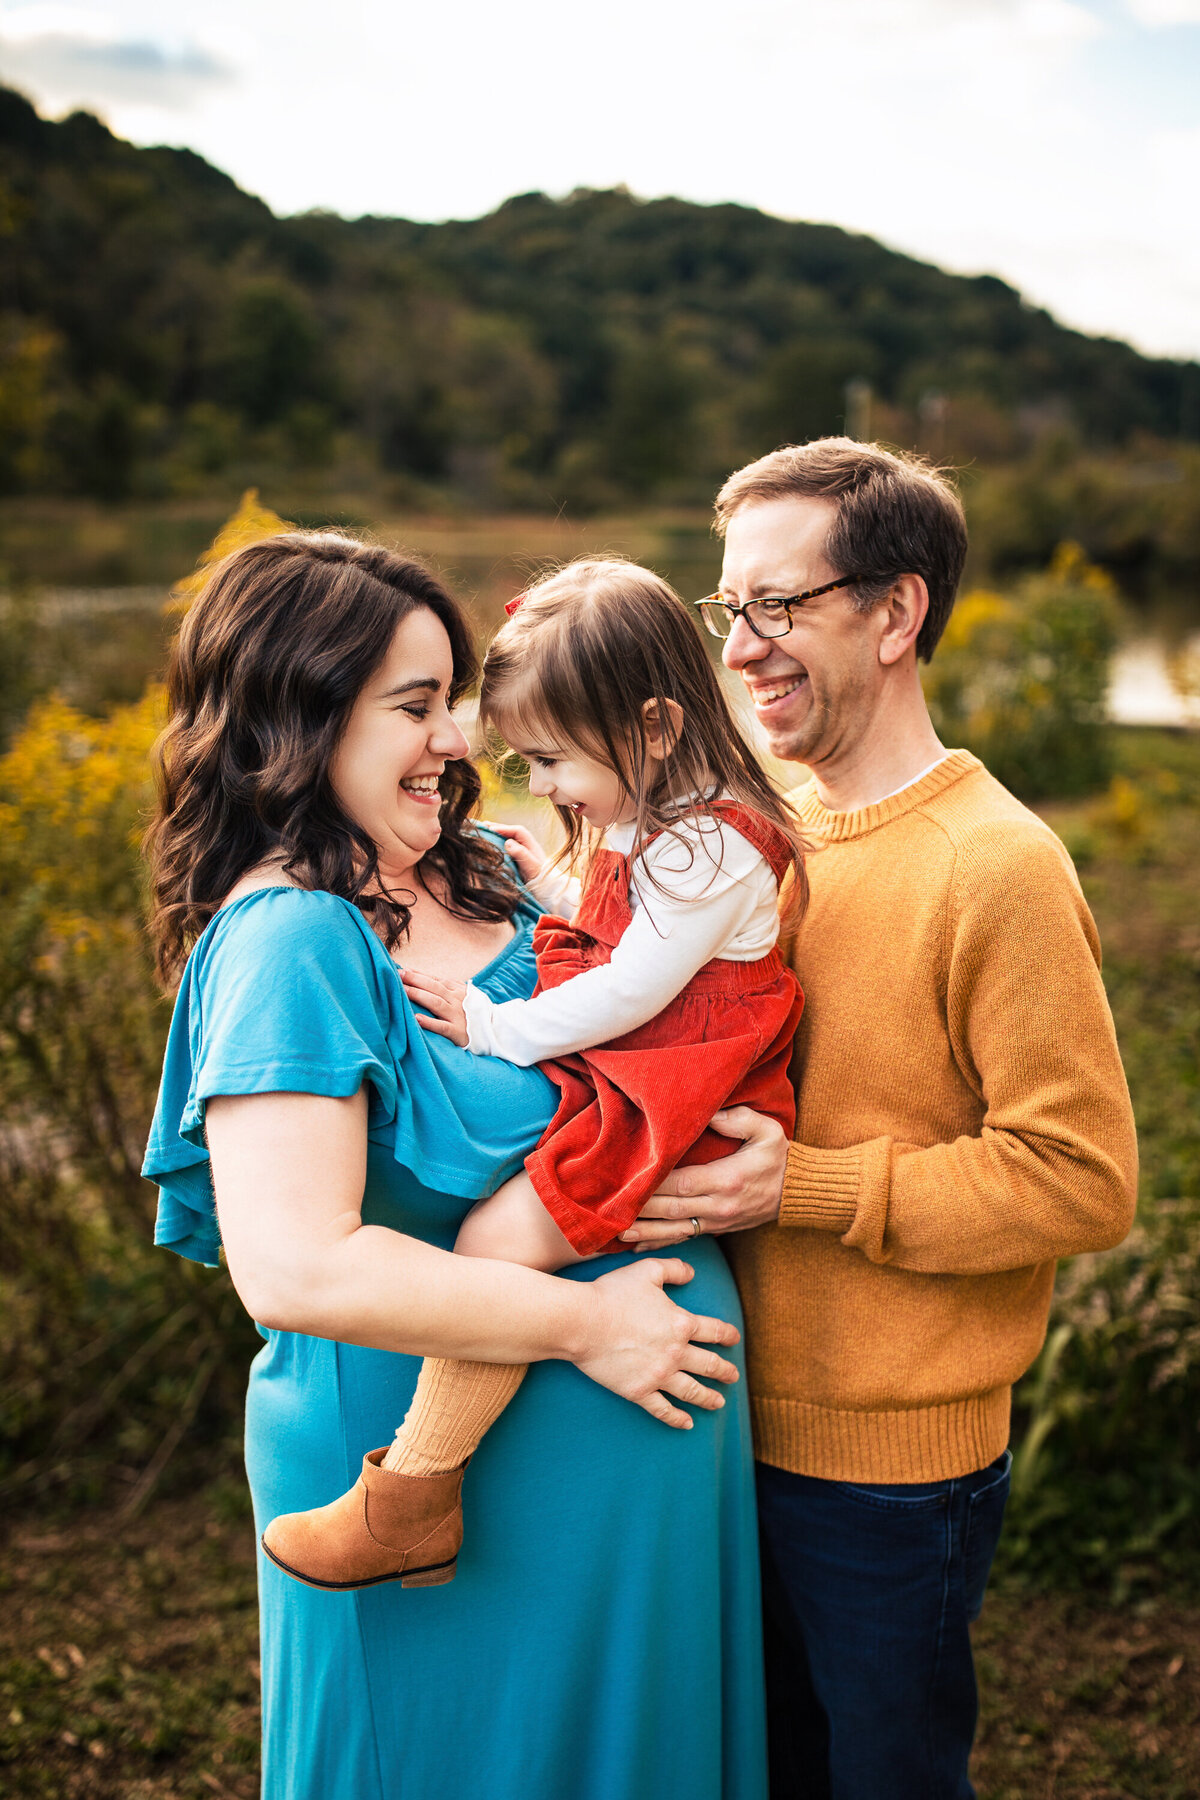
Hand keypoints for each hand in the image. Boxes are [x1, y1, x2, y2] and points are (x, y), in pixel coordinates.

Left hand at [401, 968, 468, 1046]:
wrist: (494, 1029)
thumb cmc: (472, 1010)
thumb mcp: (462, 993)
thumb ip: (444, 985)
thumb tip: (418, 975)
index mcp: (456, 990)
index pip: (435, 979)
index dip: (418, 974)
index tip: (402, 970)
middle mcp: (456, 1000)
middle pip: (433, 988)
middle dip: (415, 980)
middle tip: (398, 976)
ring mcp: (457, 1015)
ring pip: (436, 1003)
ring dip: (418, 996)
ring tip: (403, 991)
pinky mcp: (457, 1032)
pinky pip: (442, 1026)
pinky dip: (429, 1022)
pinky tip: (416, 1018)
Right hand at [480, 819, 551, 885]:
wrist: (544, 888)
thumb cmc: (537, 876)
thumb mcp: (530, 865)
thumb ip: (520, 853)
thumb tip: (508, 842)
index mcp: (531, 844)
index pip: (517, 831)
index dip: (504, 828)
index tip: (490, 828)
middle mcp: (526, 845)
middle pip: (511, 832)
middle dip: (498, 828)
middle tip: (483, 825)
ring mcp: (522, 851)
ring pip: (508, 838)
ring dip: (496, 834)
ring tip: (483, 831)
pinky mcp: (517, 858)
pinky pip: (506, 847)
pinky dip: (497, 843)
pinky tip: (489, 843)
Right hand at [573, 1256, 739, 1428]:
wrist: (583, 1322)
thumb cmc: (613, 1294)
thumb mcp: (647, 1270)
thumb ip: (674, 1269)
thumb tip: (692, 1273)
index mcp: (681, 1323)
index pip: (714, 1331)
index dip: (728, 1335)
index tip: (735, 1339)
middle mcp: (676, 1352)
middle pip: (709, 1365)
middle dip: (725, 1371)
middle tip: (733, 1376)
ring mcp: (658, 1375)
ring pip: (692, 1391)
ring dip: (709, 1398)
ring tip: (719, 1403)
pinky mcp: (639, 1391)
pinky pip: (663, 1410)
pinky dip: (677, 1419)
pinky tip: (687, 1424)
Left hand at [619, 1106, 787, 1247]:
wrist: (797, 1193)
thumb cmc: (779, 1158)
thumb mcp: (767, 1131)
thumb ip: (737, 1120)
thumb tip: (708, 1113)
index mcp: (727, 1179)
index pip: (682, 1183)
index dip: (654, 1183)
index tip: (628, 1180)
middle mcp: (719, 1205)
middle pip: (672, 1209)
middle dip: (640, 1209)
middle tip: (610, 1207)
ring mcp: (717, 1220)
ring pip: (674, 1229)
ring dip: (645, 1232)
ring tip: (616, 1232)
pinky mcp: (716, 1228)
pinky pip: (684, 1237)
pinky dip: (660, 1242)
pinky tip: (638, 1247)